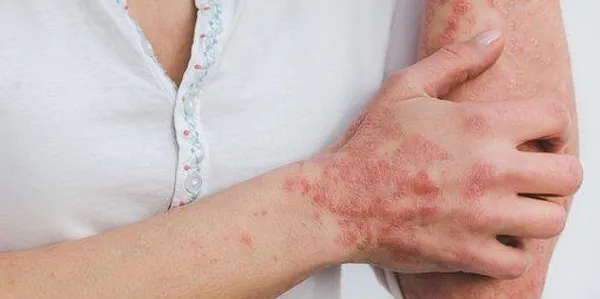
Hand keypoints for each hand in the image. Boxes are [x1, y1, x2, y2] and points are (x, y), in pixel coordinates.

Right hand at [286, 30, 582, 278]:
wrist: (339, 201)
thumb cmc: (369, 147)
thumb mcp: (406, 89)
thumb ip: (456, 60)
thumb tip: (494, 38)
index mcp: (480, 126)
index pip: (556, 118)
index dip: (552, 124)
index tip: (537, 135)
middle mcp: (490, 172)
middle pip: (569, 174)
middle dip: (555, 169)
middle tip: (531, 171)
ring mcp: (482, 217)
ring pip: (553, 220)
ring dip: (539, 211)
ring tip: (516, 205)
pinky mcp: (467, 253)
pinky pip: (518, 260)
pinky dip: (512, 251)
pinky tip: (493, 235)